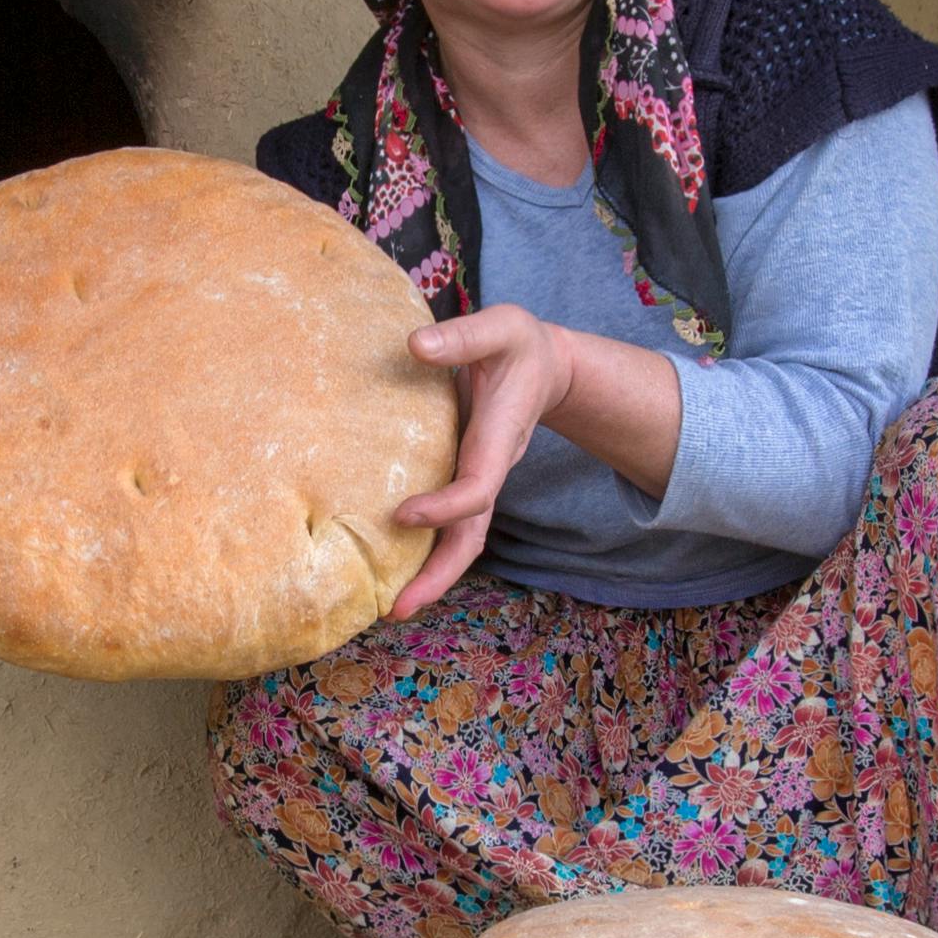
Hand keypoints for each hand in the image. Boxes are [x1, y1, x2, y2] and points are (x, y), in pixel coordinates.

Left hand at [386, 308, 570, 619]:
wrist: (546, 365)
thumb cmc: (518, 345)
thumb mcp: (500, 327)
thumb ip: (462, 337)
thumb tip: (415, 346)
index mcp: (499, 440)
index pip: (477, 488)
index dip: (445, 507)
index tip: (403, 514)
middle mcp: (490, 470)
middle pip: (471, 538)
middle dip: (439, 576)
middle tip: (398, 609)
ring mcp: (479, 480)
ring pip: (461, 541)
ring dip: (431, 577)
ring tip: (391, 609)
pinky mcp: (465, 478)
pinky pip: (449, 526)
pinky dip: (425, 553)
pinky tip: (392, 568)